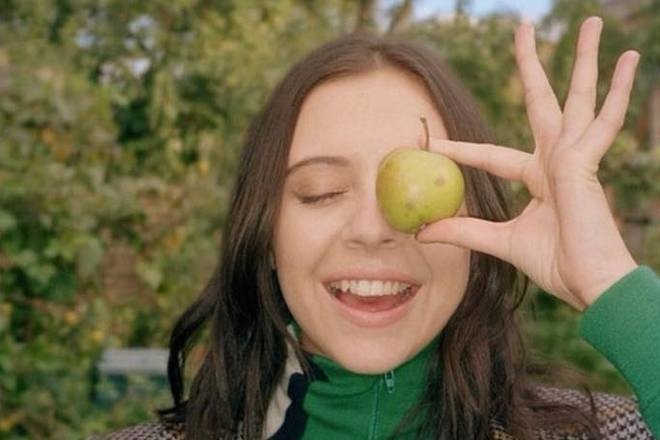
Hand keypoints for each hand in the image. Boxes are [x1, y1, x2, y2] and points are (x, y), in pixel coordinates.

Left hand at [415, 17, 639, 310]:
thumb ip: (464, 231)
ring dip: (584, 59)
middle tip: (525, 26)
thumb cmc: (556, 264)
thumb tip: (421, 232)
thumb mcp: (499, 242)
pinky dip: (620, 91)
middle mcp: (557, 159)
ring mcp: (575, 157)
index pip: (491, 154)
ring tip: (591, 21)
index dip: (460, 147)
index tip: (429, 141)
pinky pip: (604, 121)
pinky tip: (631, 58)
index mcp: (538, 177)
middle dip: (532, 65)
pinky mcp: (587, 163)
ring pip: (579, 97)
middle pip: (542, 101)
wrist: (591, 284)